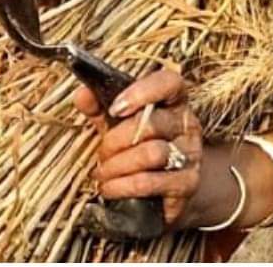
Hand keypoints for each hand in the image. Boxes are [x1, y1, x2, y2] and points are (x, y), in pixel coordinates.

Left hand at [73, 66, 204, 229]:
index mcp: (173, 102)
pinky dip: (122, 186)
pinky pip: (149, 182)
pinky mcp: (187, 184)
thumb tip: (82, 95)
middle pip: (151, 124)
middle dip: (115, 141)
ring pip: (151, 154)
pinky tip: (110, 188)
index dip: (142, 91)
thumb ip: (99, 107)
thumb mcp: (117, 123)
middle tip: (101, 153)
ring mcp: (190, 155)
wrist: (166, 189)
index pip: (169, 83)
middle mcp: (187, 125)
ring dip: (117, 165)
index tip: (115, 108)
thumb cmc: (137, 147)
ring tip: (103, 173)